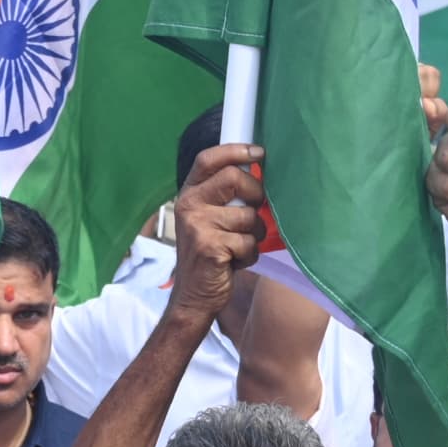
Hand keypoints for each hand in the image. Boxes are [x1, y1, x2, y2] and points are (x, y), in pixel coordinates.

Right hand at [170, 146, 266, 325]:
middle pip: (234, 178)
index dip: (236, 150)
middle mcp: (189, 205)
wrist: (194, 295)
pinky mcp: (210, 247)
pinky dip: (250, 255)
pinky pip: (248, 242)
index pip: (208, 159)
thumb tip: (257, 169)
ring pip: (248, 215)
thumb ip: (224, 195)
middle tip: (254, 212)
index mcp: (189, 194)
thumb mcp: (209, 218)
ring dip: (254, 234)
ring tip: (239, 246)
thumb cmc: (210, 253)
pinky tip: (235, 262)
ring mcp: (198, 225)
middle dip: (256, 195)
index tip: (259, 153)